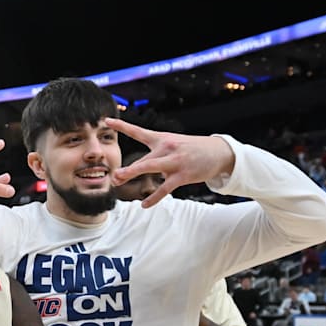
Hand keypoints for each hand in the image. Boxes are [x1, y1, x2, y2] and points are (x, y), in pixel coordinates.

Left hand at [107, 117, 235, 207]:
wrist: (218, 151)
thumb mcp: (172, 144)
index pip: (138, 131)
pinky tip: (144, 205)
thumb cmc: (190, 149)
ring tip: (118, 180)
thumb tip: (134, 173)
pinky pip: (165, 189)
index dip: (122, 126)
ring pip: (150, 168)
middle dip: (127, 169)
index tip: (107, 120)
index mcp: (162, 138)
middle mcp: (166, 148)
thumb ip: (153, 156)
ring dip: (133, 173)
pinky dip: (154, 198)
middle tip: (114, 175)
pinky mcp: (183, 175)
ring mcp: (175, 162)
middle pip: (142, 159)